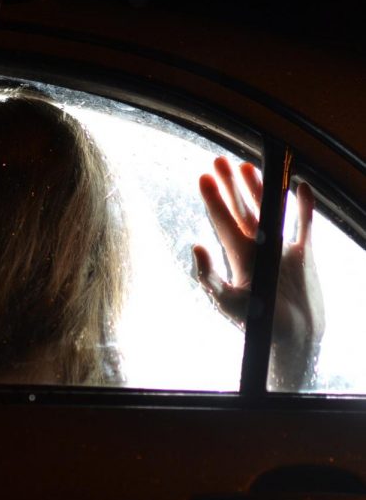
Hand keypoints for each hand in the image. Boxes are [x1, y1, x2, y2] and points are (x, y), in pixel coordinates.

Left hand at [192, 157, 324, 388]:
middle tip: (219, 160)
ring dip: (259, 189)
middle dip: (230, 186)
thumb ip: (208, 276)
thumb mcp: (227, 301)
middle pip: (240, 209)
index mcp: (237, 256)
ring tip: (248, 166)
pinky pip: (303, 223)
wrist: (292, 339)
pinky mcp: (304, 254)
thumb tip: (195, 246)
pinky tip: (300, 186)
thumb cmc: (257, 325)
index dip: (213, 199)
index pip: (222, 221)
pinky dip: (303, 206)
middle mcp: (256, 248)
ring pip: (268, 210)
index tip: (203, 176)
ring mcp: (280, 248)